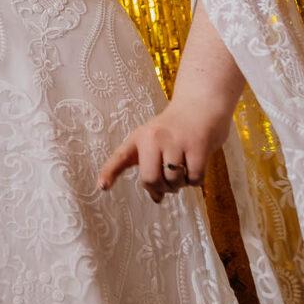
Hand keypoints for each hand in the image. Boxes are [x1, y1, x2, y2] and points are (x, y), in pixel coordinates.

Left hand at [97, 96, 233, 202]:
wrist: (201, 105)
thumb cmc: (176, 130)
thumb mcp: (155, 141)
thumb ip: (151, 167)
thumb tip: (157, 198)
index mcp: (138, 137)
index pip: (120, 157)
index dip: (109, 173)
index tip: (102, 186)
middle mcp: (153, 138)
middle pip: (150, 179)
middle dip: (161, 188)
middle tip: (170, 185)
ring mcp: (175, 141)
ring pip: (173, 180)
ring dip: (180, 184)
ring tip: (183, 171)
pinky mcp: (197, 145)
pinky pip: (194, 178)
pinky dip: (195, 180)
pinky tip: (196, 167)